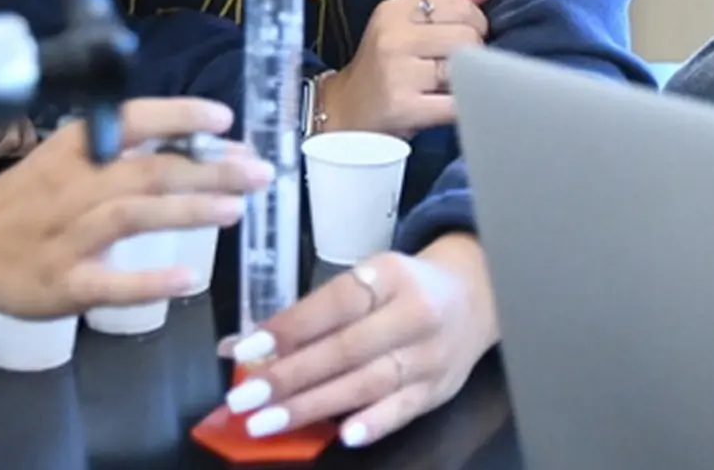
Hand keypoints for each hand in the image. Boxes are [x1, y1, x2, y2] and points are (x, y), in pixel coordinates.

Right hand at [0, 98, 271, 317]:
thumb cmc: (27, 199)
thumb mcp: (67, 161)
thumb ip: (126, 154)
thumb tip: (205, 147)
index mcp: (74, 150)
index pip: (130, 121)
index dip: (178, 116)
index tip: (224, 119)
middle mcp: (72, 187)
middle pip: (147, 172)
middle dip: (208, 171)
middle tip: (259, 173)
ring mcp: (66, 238)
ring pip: (131, 217)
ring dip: (186, 212)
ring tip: (235, 211)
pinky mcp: (63, 286)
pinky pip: (109, 284)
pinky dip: (148, 281)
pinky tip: (187, 279)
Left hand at [215, 235, 498, 448]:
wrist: (476, 296)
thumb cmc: (402, 288)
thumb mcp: (364, 281)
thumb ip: (307, 314)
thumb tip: (237, 346)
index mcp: (390, 276)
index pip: (336, 303)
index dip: (291, 327)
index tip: (247, 350)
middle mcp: (413, 314)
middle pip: (345, 349)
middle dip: (290, 377)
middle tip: (244, 399)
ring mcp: (428, 356)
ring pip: (367, 384)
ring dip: (313, 407)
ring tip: (266, 423)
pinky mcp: (438, 389)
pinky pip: (403, 410)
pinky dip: (373, 424)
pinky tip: (342, 437)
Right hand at [318, 0, 498, 135]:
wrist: (345, 114)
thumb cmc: (384, 69)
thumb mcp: (404, 26)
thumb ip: (446, 0)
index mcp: (394, 11)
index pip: (460, 5)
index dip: (475, 23)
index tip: (464, 37)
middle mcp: (392, 36)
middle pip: (467, 35)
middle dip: (473, 53)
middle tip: (457, 66)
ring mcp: (397, 71)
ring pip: (465, 67)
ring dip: (468, 79)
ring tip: (450, 85)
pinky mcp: (403, 105)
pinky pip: (456, 102)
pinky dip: (465, 105)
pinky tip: (451, 106)